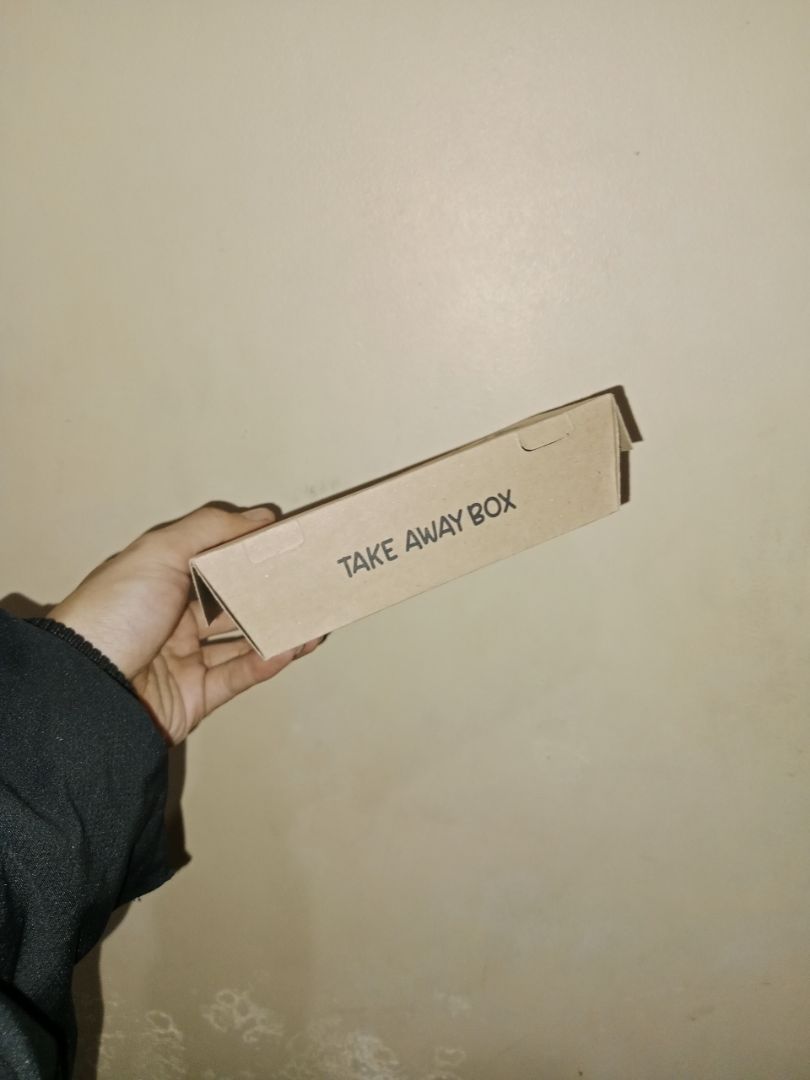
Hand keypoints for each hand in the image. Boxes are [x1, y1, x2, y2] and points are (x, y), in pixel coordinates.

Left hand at [48, 506, 323, 744]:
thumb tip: (258, 517)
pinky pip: (239, 676)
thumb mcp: (158, 553)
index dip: (253, 554)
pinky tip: (291, 647)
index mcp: (160, 580)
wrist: (86, 689)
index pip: (217, 561)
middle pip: (234, 602)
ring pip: (243, 641)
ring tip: (314, 618)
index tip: (290, 546)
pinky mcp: (196, 695)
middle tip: (311, 583)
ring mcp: (185, 658)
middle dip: (274, 593)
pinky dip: (268, 662)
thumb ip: (210, 530)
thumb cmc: (111, 615)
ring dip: (280, 630)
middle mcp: (172, 618)